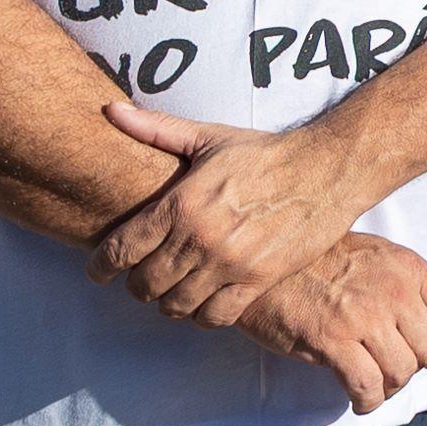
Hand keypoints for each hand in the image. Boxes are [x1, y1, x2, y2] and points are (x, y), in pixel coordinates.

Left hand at [90, 101, 371, 326]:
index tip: (98, 272)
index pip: (120, 249)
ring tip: (173, 293)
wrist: (328, 168)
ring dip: (169, 303)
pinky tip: (205, 304)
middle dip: (137, 286)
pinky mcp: (259, 279)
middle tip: (143, 280)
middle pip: (144, 284)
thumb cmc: (266, 153)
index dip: (100, 267)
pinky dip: (204, 316)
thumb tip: (109, 109)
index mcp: (181, 203)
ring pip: (176, 305)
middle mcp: (200, 237)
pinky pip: (217, 316)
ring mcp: (230, 262)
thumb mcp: (208, 137)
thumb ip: (155, 128)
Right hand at [235, 234, 426, 414]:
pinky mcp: (330, 339)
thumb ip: (423, 285)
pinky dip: (367, 401)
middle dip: (414, 368)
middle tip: (392, 369)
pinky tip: (360, 401)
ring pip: (401, 371)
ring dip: (390, 388)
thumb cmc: (324, 260)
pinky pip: (366, 385)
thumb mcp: (383, 258)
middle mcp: (392, 291)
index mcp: (409, 268)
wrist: (268, 264)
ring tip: (374, 385)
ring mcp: (362, 316)